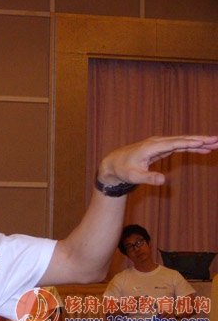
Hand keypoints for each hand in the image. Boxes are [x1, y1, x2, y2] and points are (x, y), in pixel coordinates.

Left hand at [98, 135, 217, 185]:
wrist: (114, 164)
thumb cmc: (123, 170)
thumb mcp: (134, 176)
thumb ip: (148, 178)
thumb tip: (163, 180)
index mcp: (151, 147)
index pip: (173, 144)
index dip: (189, 143)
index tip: (203, 143)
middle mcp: (156, 142)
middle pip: (181, 140)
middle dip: (199, 140)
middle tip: (217, 140)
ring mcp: (158, 144)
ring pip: (181, 142)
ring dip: (198, 142)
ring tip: (215, 144)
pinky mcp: (160, 148)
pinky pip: (178, 146)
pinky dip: (190, 147)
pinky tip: (203, 149)